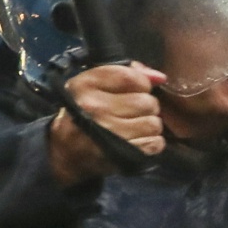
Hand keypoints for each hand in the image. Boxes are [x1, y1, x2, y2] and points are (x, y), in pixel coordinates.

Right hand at [48, 62, 166, 184]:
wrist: (67, 151)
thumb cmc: (86, 112)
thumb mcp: (95, 84)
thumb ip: (130, 72)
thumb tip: (160, 78)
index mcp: (85, 86)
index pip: (131, 77)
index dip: (142, 83)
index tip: (137, 89)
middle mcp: (94, 108)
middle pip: (147, 102)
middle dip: (145, 106)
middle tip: (132, 112)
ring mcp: (107, 133)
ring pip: (154, 123)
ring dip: (148, 125)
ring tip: (133, 127)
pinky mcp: (119, 155)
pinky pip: (155, 143)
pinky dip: (151, 143)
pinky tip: (136, 141)